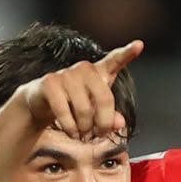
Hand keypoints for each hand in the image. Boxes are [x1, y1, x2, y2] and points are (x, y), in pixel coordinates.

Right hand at [21, 40, 143, 140]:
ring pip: (85, 109)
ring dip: (85, 129)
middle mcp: (84, 69)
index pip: (114, 61)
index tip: (139, 45)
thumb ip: (110, 117)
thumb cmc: (74, 106)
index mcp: (98, 73)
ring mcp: (66, 74)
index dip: (127, 53)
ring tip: (83, 136)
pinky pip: (64, 111)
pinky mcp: (50, 83)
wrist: (41, 103)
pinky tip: (72, 133)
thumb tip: (120, 123)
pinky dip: (70, 128)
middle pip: (104, 99)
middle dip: (103, 123)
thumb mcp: (95, 113)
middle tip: (98, 135)